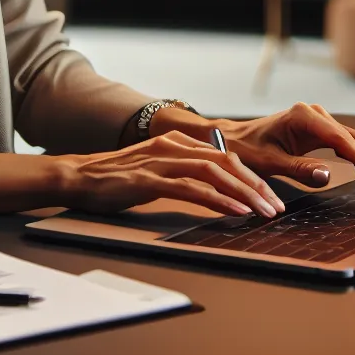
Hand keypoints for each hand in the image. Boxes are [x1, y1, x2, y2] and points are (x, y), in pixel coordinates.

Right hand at [58, 131, 287, 218]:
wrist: (78, 176)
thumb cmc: (116, 178)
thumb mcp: (155, 168)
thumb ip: (182, 171)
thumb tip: (213, 188)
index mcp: (177, 142)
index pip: (225, 156)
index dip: (251, 176)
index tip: (270, 197)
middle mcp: (174, 146)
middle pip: (227, 162)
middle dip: (256, 185)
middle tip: (276, 207)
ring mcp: (162, 161)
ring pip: (215, 174)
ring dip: (244, 194)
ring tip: (263, 212)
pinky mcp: (150, 179)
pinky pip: (192, 188)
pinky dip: (218, 200)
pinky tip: (235, 212)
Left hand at [206, 102, 354, 200]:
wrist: (234, 140)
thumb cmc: (247, 150)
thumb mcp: (269, 163)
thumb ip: (299, 169)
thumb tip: (327, 176)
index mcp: (304, 117)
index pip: (342, 139)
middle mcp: (315, 114)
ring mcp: (320, 121)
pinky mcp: (320, 130)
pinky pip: (346, 144)